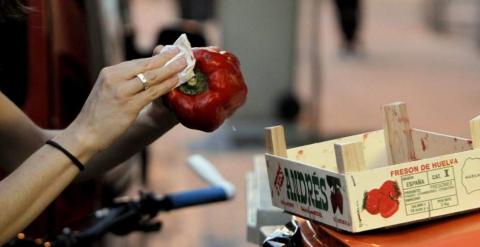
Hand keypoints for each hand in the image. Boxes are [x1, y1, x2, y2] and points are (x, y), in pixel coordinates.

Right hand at [69, 47, 186, 151]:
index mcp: (109, 72)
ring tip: (184, 64)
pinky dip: (166, 85)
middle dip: (166, 58)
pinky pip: (152, 93)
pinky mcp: (129, 106)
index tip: (169, 52)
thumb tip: (145, 76)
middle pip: (146, 65)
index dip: (156, 58)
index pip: (137, 62)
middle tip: (181, 53)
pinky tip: (176, 81)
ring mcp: (122, 92)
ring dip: (170, 69)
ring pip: (152, 77)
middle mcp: (115, 78)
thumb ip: (122, 81)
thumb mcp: (106, 90)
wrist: (85, 134)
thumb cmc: (98, 114)